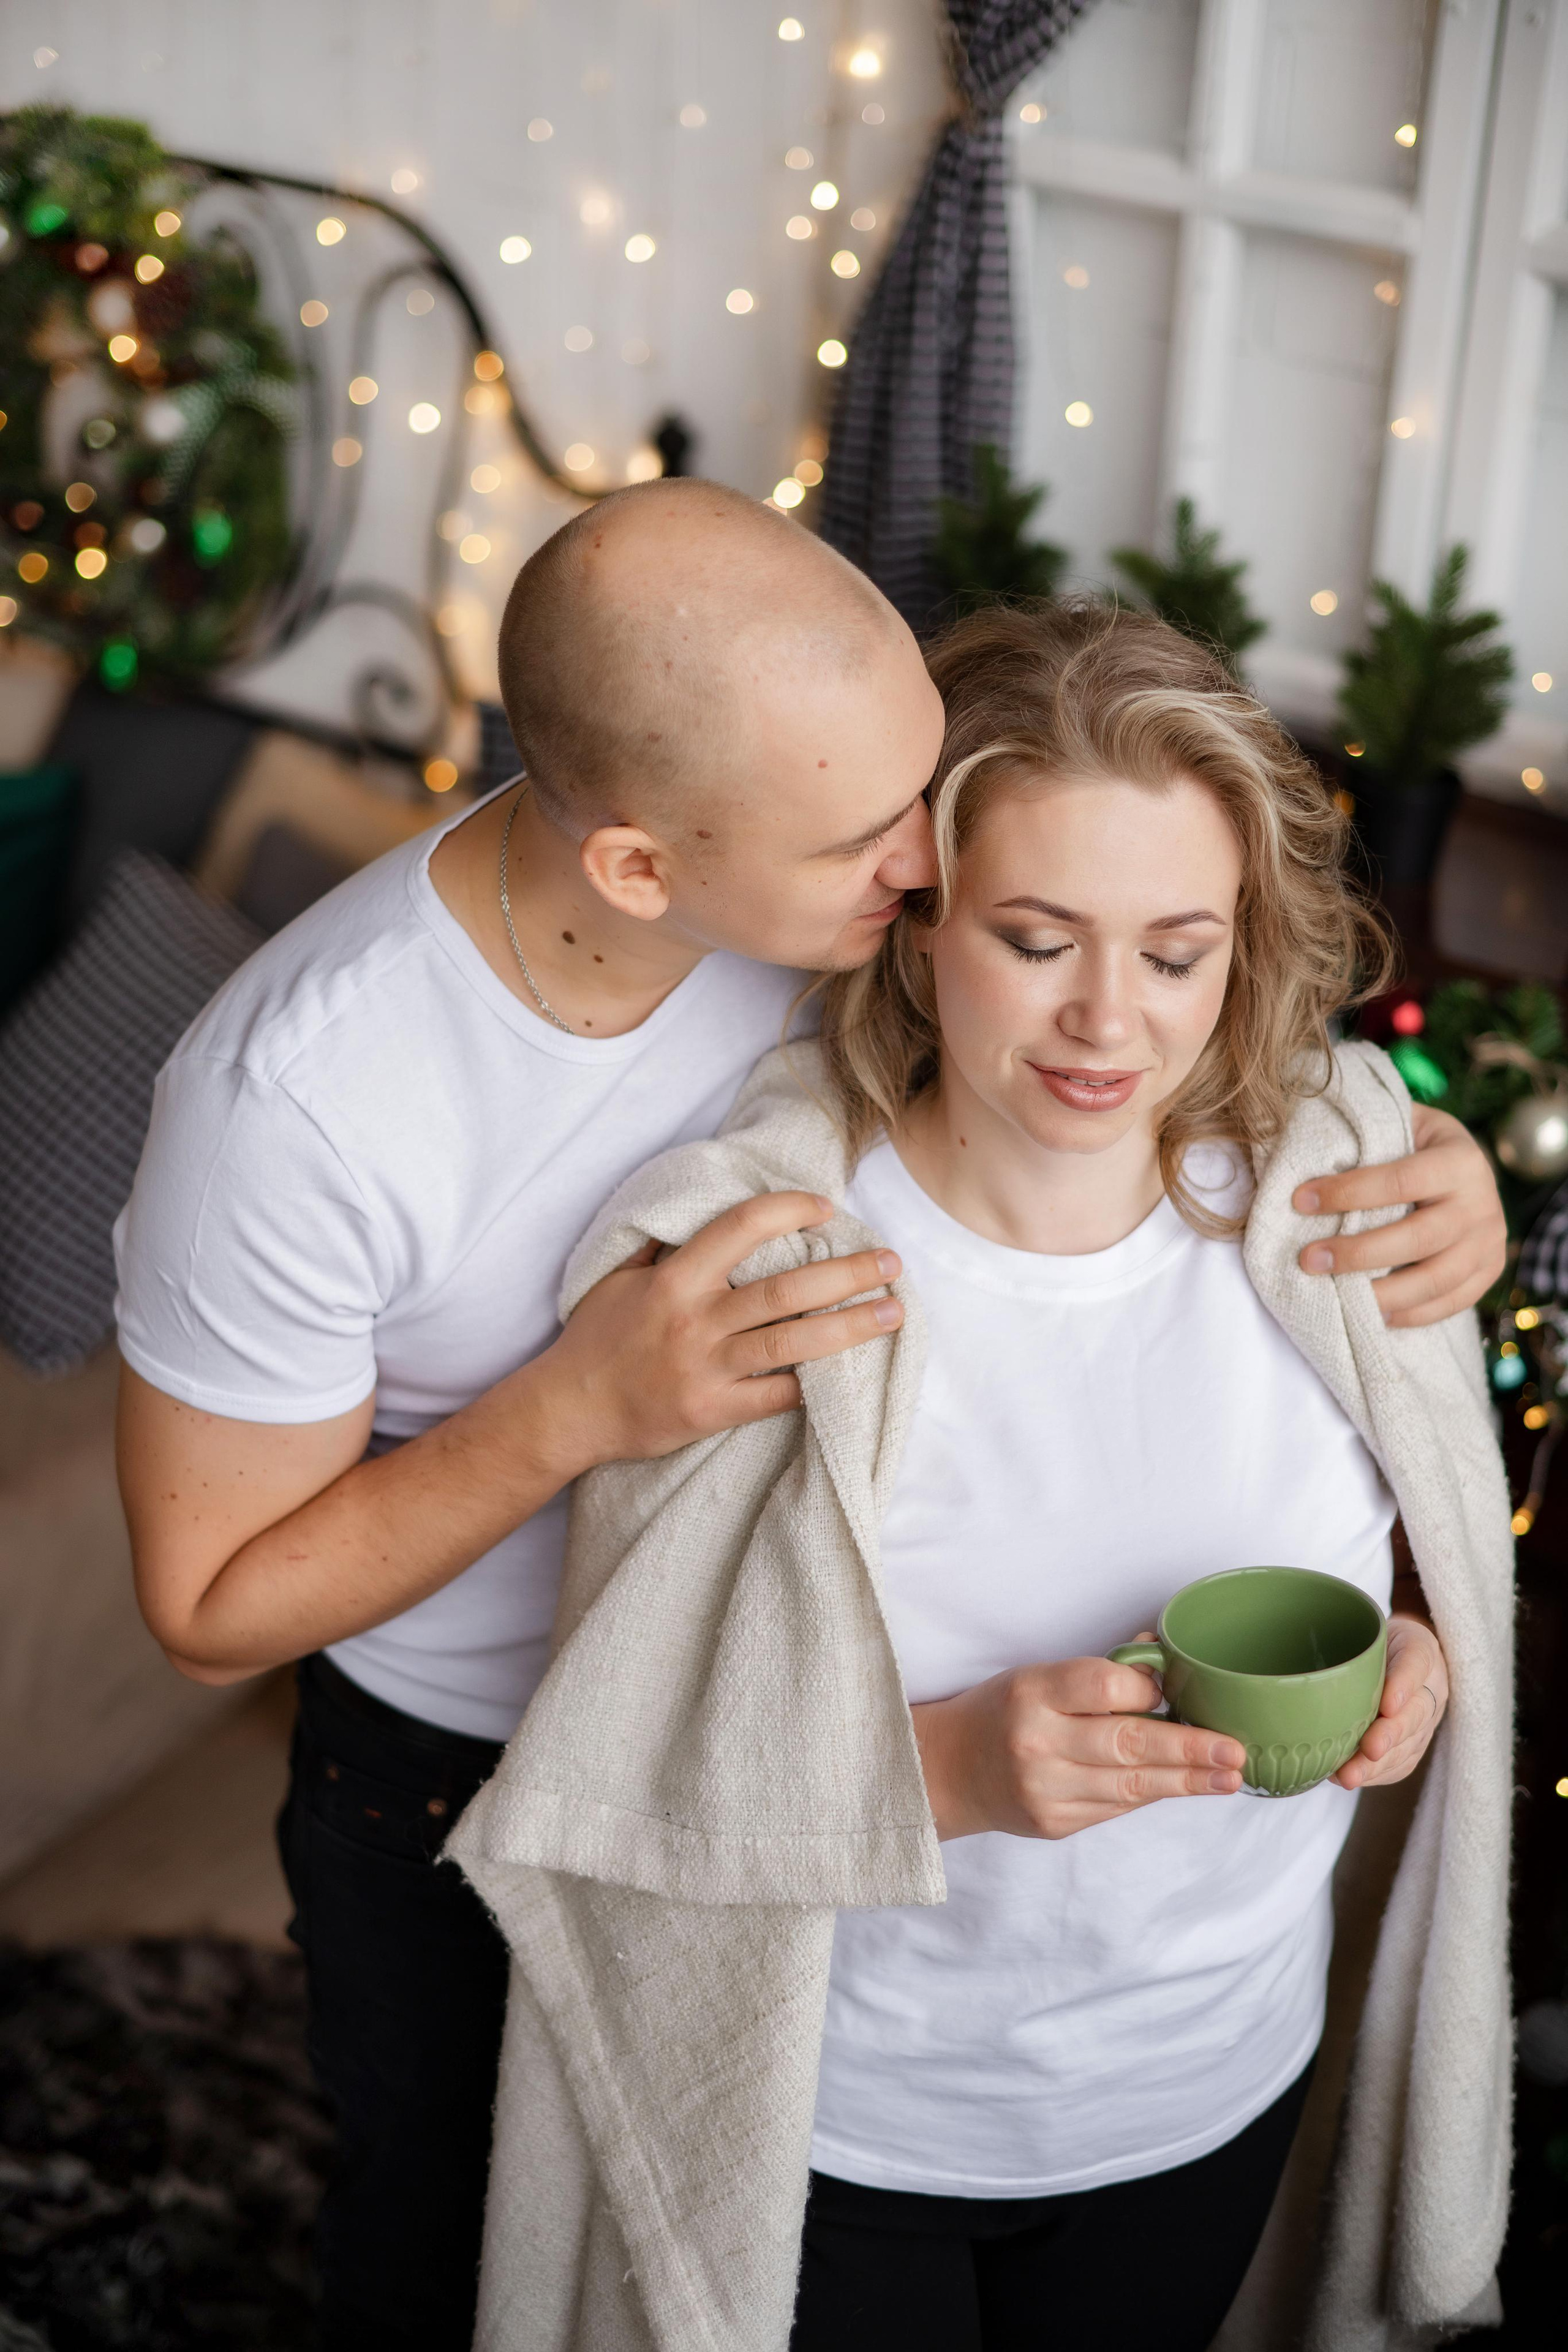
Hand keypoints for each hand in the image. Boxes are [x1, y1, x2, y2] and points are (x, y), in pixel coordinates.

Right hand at [538, 1190, 903, 1469]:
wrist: (569, 1410)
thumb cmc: (596, 1340)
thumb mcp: (619, 1278)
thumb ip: (662, 1246)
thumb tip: (701, 1211)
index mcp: (675, 1280)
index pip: (742, 1228)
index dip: (789, 1211)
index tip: (826, 1208)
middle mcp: (697, 1321)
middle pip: (787, 1291)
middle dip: (847, 1273)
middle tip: (891, 1261)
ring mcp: (708, 1369)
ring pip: (794, 1344)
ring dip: (851, 1327)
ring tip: (893, 1312)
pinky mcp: (714, 1411)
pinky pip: (777, 1396)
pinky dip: (814, 1383)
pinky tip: (854, 1372)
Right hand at [911, 1654, 1244, 1841]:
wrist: (947, 1770)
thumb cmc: (1002, 1711)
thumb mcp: (1038, 1676)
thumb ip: (1099, 1672)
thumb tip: (1165, 1655)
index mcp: (1033, 1692)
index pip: (1104, 1686)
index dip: (1146, 1689)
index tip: (1174, 1691)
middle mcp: (1037, 1742)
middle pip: (1128, 1744)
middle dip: (1190, 1748)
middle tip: (1235, 1751)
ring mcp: (1046, 1789)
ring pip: (1131, 1784)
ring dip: (1186, 1781)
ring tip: (1229, 1777)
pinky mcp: (1054, 1824)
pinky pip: (1116, 1807)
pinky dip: (1151, 1793)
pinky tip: (1183, 1786)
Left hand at [1292, 1103, 1505, 1326]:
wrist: (1470, 1168)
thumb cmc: (1417, 1145)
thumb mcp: (1402, 1126)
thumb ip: (1367, 1141)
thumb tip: (1304, 1166)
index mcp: (1461, 1160)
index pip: (1400, 1181)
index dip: (1348, 1193)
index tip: (1300, 1201)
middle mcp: (1482, 1204)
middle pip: (1416, 1238)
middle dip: (1357, 1253)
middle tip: (1308, 1260)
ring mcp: (1490, 1242)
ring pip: (1434, 1280)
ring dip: (1380, 1293)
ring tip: (1334, 1294)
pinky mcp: (1490, 1271)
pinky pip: (1450, 1302)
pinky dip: (1410, 1314)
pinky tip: (1373, 1313)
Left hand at [1332, 1614, 1447, 1789]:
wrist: (1402, 1655)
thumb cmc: (1377, 1641)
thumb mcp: (1368, 1627)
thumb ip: (1352, 1641)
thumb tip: (1313, 1673)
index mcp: (1421, 1650)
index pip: (1415, 1662)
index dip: (1402, 1685)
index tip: (1387, 1706)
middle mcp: (1431, 1688)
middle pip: (1415, 1714)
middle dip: (1390, 1735)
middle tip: (1370, 1748)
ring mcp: (1426, 1720)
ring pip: (1409, 1746)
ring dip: (1379, 1765)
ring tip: (1349, 1776)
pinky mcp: (1416, 1744)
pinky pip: (1402, 1764)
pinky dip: (1377, 1774)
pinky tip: (1351, 1778)